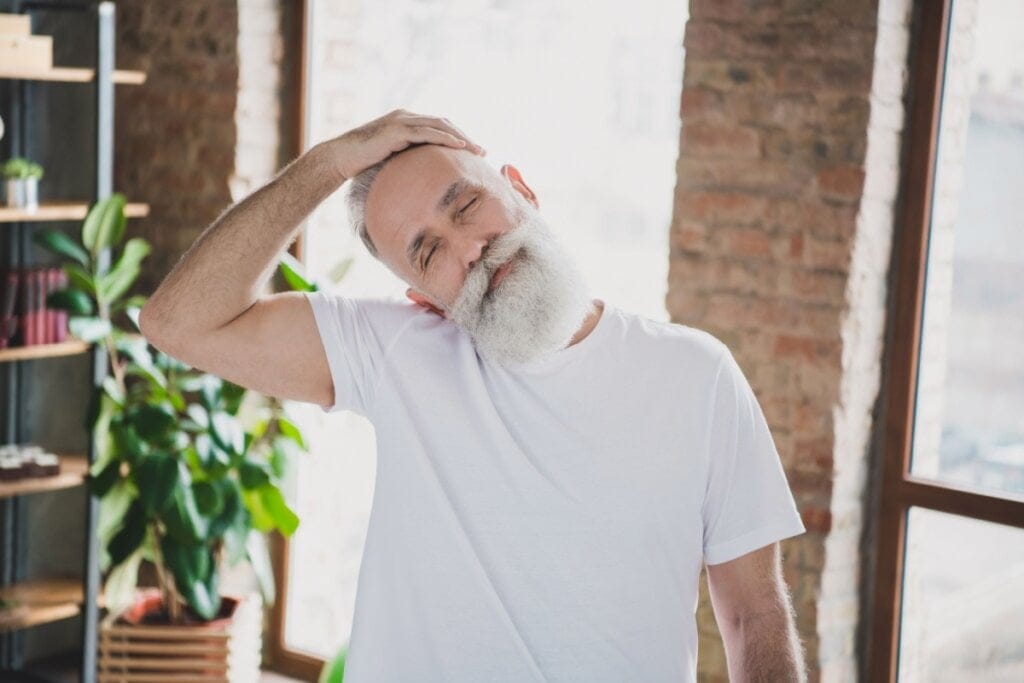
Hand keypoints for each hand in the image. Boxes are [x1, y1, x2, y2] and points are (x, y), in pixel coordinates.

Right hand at [327, 109, 485, 179]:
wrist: (341, 158)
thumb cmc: (363, 163)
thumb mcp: (392, 162)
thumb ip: (408, 163)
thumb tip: (422, 181)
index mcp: (406, 123)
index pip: (438, 127)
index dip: (457, 138)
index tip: (474, 152)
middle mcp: (406, 117)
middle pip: (444, 123)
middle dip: (465, 137)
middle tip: (482, 151)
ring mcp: (401, 121)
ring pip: (439, 125)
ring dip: (461, 138)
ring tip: (477, 150)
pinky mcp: (397, 129)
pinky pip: (427, 132)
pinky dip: (445, 138)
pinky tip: (460, 147)